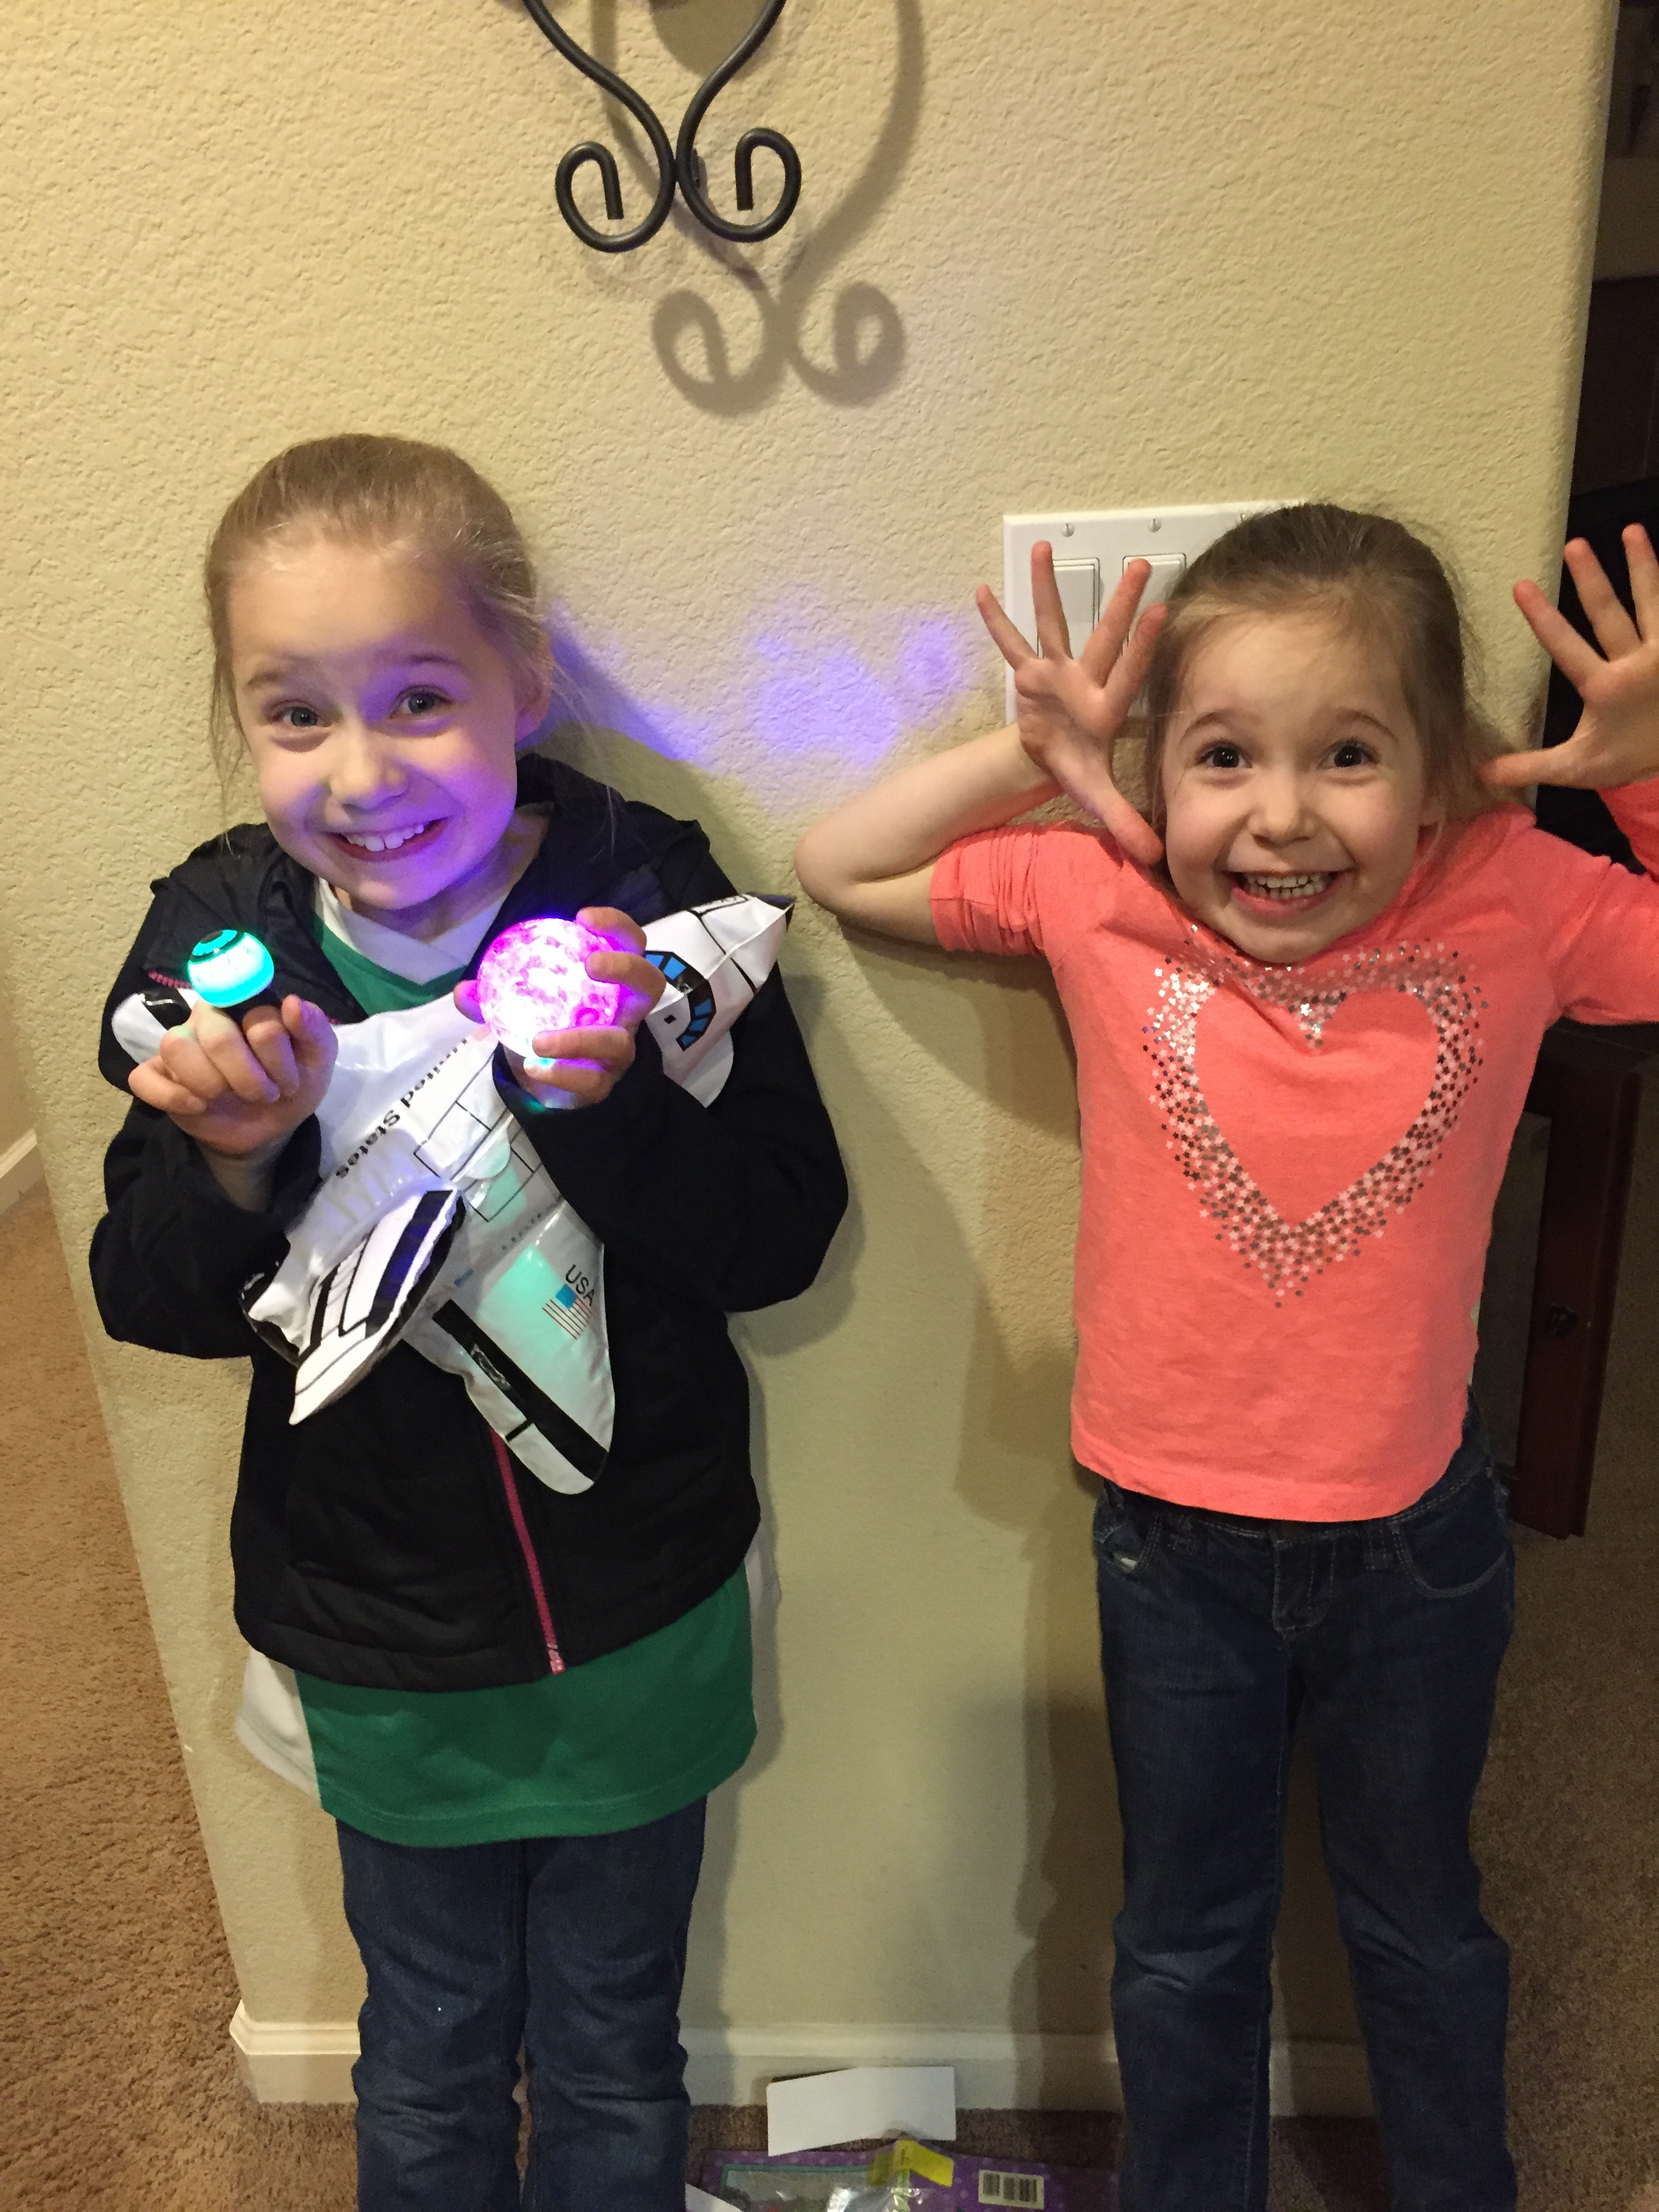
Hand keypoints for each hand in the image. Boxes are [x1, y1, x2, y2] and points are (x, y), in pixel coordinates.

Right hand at [128, 995, 336, 1158]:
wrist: (272, 1127)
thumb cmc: (291, 1081)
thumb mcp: (317, 1060)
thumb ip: (314, 1029)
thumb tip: (292, 1003)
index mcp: (246, 1004)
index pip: (256, 1013)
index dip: (274, 1051)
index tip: (290, 1078)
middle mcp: (208, 1017)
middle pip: (218, 1035)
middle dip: (249, 1077)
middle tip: (265, 1094)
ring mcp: (179, 1045)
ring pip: (175, 1046)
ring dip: (212, 1084)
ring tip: (230, 1099)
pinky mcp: (158, 1076)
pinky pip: (143, 1077)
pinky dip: (172, 1096)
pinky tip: (199, 1107)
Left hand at [455, 906, 665, 1107]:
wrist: (547, 1083)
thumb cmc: (545, 1026)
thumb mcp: (519, 1005)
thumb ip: (493, 997)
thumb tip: (464, 990)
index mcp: (610, 982)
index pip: (629, 943)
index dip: (615, 926)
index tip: (582, 919)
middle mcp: (624, 1012)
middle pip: (649, 983)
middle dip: (625, 967)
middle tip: (590, 965)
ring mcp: (618, 1050)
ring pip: (618, 1042)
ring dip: (580, 1039)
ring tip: (539, 1040)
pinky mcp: (604, 1084)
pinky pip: (591, 1080)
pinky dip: (561, 1073)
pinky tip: (534, 1068)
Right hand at [975, 544, 1168, 863]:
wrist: (1054, 758)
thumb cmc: (1080, 770)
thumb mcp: (1098, 798)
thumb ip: (1125, 823)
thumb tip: (1154, 858)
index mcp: (1104, 705)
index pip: (1129, 671)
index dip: (1143, 644)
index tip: (1163, 610)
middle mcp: (1083, 679)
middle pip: (1104, 635)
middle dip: (1121, 601)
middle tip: (1142, 563)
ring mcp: (1055, 672)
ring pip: (1052, 623)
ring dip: (1046, 588)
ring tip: (1044, 546)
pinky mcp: (1027, 674)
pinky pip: (1008, 644)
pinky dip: (996, 621)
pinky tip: (981, 591)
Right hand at [1484, 526, 1658, 792]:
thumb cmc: (1629, 765)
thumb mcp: (1576, 768)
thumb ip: (1528, 767)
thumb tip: (1479, 773)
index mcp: (1605, 688)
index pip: (1566, 646)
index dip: (1543, 617)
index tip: (1522, 586)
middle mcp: (1638, 664)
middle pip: (1610, 613)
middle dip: (1591, 578)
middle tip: (1576, 544)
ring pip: (1653, 603)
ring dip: (1644, 565)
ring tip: (1634, 531)